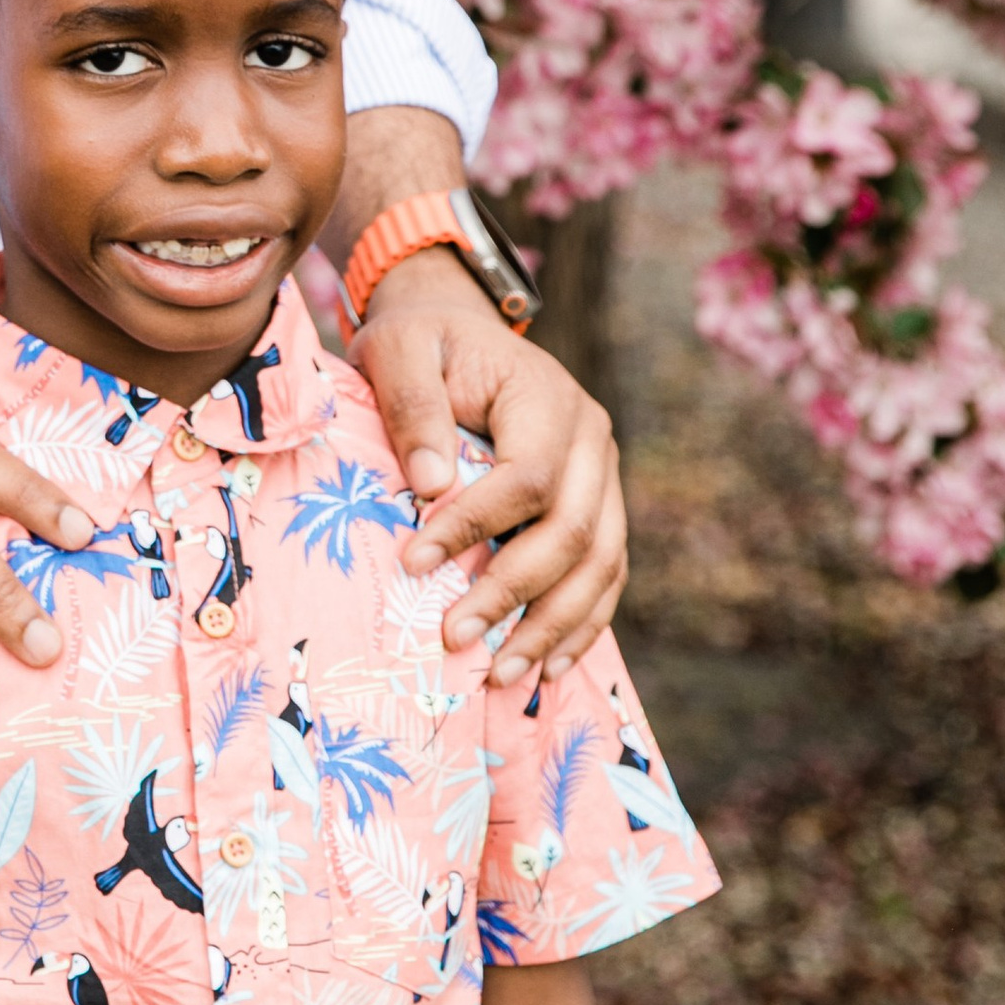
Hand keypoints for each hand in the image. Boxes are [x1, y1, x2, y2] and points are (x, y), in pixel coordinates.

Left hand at [352, 247, 625, 673]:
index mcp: (547, 397)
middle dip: (514, 593)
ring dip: (553, 628)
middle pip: (574, 532)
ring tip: (500, 675)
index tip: (412, 562)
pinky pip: (605, 575)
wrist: (457, 329)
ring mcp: (603, 477)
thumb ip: (413, 407)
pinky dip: (580, 625)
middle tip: (455, 638)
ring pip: (600, 565)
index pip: (528, 477)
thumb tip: (431, 484)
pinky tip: (545, 667)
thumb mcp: (399, 349)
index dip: (475, 526)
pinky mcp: (599, 507)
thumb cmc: (421, 342)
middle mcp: (591, 439)